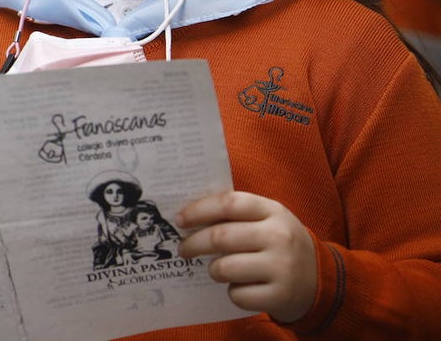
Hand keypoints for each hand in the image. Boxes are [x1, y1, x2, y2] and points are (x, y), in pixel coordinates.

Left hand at [177, 191, 316, 322]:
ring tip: (216, 269)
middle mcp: (279, 236)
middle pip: (220, 237)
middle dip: (193, 244)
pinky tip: (241, 287)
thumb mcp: (267, 220)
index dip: (199, 210)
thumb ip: (236, 214)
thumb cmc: (279, 244)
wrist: (320, 280)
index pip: (228, 203)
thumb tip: (188, 216)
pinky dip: (232, 292)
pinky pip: (237, 295)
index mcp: (273, 210)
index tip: (179, 220)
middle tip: (183, 249)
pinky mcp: (280, 296)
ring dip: (213, 270)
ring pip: (225, 268)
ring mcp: (282, 267)